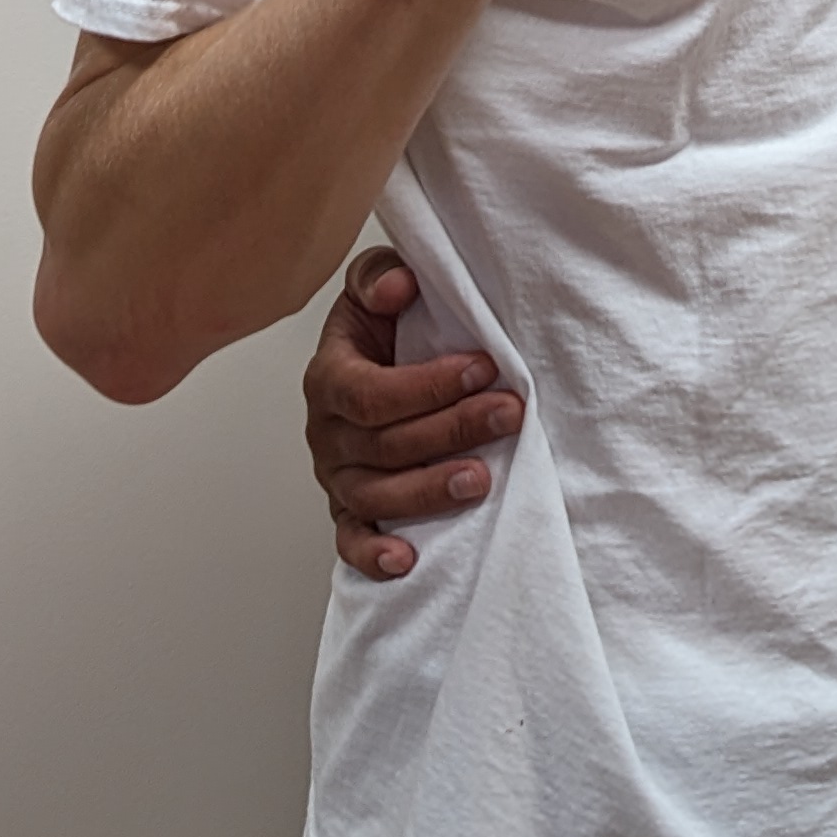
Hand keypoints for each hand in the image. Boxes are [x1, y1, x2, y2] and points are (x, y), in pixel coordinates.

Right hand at [305, 249, 525, 578]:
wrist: (375, 365)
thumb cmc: (384, 330)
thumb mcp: (376, 288)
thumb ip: (379, 276)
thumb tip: (399, 286)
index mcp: (329, 378)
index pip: (370, 393)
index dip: (427, 385)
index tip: (483, 367)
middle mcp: (327, 433)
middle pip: (384, 445)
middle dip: (452, 429)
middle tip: (508, 413)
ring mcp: (337, 478)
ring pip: (376, 497)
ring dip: (431, 491)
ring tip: (483, 478)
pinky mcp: (351, 512)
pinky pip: (352, 542)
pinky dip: (374, 556)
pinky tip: (408, 560)